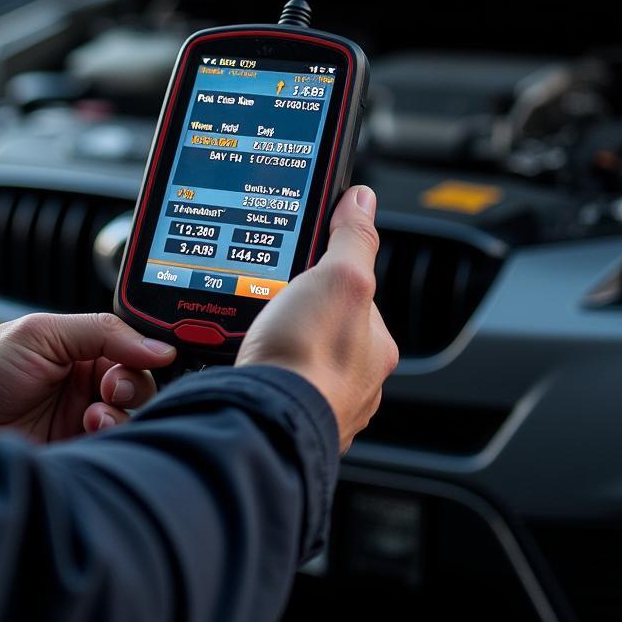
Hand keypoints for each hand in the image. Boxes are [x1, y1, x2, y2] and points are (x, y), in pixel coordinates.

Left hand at [0, 312, 176, 442]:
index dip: (142, 354)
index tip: (149, 358)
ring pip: (129, 417)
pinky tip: (89, 430)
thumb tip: (158, 346)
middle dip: (132, 384)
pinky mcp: (73, 452)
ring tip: (93, 413)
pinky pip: (111, 447)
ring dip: (120, 413)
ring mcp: (78, 420)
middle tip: (108, 387)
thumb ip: (101, 331)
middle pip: (137, 384)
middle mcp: (82, 384)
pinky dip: (110, 437)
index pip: (130, 349)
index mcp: (78, 349)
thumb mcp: (42, 333)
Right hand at [236, 185, 398, 452]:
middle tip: (269, 302)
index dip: (326, 276)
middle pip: (324, 330)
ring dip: (279, 347)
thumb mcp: (339, 277)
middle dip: (299, 316)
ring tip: (253, 333)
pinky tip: (247, 365)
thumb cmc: (308, 357)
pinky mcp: (286, 419)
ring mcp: (320, 404)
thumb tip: (363, 201)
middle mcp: (355, 382)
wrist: (266, 420)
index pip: (355, 297)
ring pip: (299, 362)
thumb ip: (352, 239)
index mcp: (374, 346)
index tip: (301, 268)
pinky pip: (275, 386)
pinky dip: (263, 374)